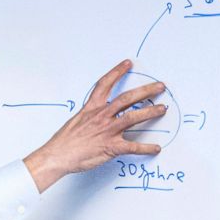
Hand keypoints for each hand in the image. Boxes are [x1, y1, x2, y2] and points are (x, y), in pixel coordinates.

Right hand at [23, 59, 166, 192]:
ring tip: (162, 109)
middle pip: (127, 98)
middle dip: (146, 91)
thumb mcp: (76, 121)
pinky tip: (156, 148)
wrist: (57, 156)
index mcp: (92, 108)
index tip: (128, 63)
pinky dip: (146, 148)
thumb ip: (89, 117)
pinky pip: (133, 147)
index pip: (105, 84)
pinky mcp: (111, 147)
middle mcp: (102, 116)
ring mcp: (107, 131)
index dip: (117, 72)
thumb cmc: (63, 142)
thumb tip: (97, 117)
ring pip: (133, 117)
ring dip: (150, 112)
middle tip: (160, 86)